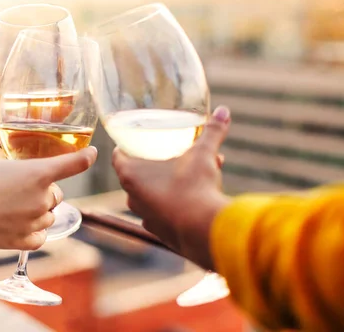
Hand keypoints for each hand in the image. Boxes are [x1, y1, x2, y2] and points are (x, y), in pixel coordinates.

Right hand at [0, 145, 97, 250]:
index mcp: (38, 173)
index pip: (73, 164)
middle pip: (57, 194)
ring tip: (14, 206)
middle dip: (45, 190)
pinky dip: (34, 230)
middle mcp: (42, 199)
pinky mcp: (23, 241)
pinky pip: (40, 235)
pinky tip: (20, 224)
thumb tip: (6, 162)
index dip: (86, 157)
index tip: (93, 154)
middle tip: (22, 187)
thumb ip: (5, 157)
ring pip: (49, 215)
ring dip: (39, 210)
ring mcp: (34, 222)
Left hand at [112, 107, 231, 268]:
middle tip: (175, 155)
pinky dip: (176, 205)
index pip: (118, 156)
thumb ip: (211, 132)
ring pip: (153, 195)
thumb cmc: (194, 187)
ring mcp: (145, 217)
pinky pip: (164, 214)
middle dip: (157, 163)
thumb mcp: (203, 154)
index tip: (136, 141)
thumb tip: (224, 111)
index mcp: (132, 175)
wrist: (204, 230)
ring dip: (170, 184)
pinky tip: (196, 199)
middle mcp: (132, 197)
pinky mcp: (160, 233)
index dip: (125, 147)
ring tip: (195, 175)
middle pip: (137, 175)